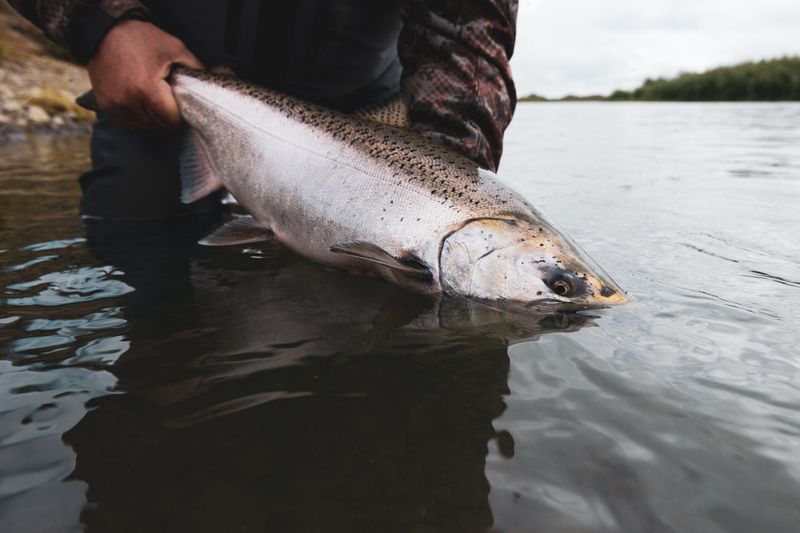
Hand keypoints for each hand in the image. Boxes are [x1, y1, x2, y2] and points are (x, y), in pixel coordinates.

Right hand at [88, 20, 202, 129]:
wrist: (105, 32)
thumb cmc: (142, 39)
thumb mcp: (175, 49)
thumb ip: (194, 68)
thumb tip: (208, 86)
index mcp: (147, 89)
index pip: (170, 121)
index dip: (180, 118)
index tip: (183, 110)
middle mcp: (128, 100)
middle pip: (157, 125)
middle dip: (168, 119)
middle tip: (172, 107)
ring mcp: (115, 104)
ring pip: (142, 126)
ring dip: (153, 121)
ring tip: (158, 105)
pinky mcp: (105, 104)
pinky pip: (127, 122)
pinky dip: (138, 119)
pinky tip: (144, 107)